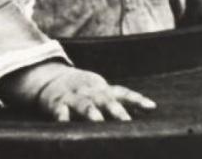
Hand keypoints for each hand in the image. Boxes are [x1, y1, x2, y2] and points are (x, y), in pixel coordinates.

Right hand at [0, 60, 156, 121]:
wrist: (48, 76)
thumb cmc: (83, 89)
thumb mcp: (101, 90)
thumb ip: (122, 99)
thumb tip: (152, 108)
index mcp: (102, 89)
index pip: (122, 93)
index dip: (136, 99)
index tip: (151, 107)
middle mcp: (89, 92)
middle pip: (104, 99)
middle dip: (115, 110)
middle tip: (126, 120)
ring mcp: (72, 97)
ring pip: (83, 104)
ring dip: (90, 112)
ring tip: (98, 120)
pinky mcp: (56, 104)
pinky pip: (59, 111)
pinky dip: (62, 118)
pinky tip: (64, 124)